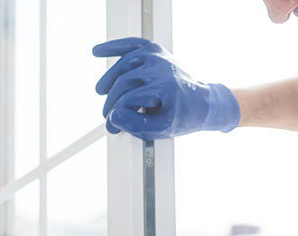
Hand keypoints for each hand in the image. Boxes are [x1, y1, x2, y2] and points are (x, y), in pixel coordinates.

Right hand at [92, 37, 239, 138]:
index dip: (116, 115)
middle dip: (112, 102)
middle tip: (108, 115)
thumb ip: (137, 126)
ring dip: (109, 79)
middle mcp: (161, 67)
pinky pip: (131, 45)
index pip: (129, 99)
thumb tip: (115, 117)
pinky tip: (97, 52)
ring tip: (101, 92)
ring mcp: (158, 56)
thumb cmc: (183, 116)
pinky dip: (113, 47)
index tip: (112, 126)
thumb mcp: (162, 128)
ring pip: (124, 65)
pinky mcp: (155, 50)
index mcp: (164, 86)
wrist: (201, 103)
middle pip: (124, 82)